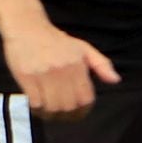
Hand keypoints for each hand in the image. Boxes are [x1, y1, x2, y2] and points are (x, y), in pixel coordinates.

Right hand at [3, 19, 120, 120]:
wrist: (27, 27)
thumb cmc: (57, 40)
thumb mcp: (83, 48)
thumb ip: (101, 65)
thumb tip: (116, 80)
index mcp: (77, 65)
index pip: (86, 99)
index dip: (84, 110)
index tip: (80, 112)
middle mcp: (61, 70)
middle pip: (69, 106)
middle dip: (68, 115)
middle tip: (64, 114)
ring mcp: (43, 74)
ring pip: (52, 107)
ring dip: (53, 114)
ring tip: (52, 111)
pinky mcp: (26, 77)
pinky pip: (35, 102)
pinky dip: (38, 109)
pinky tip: (39, 105)